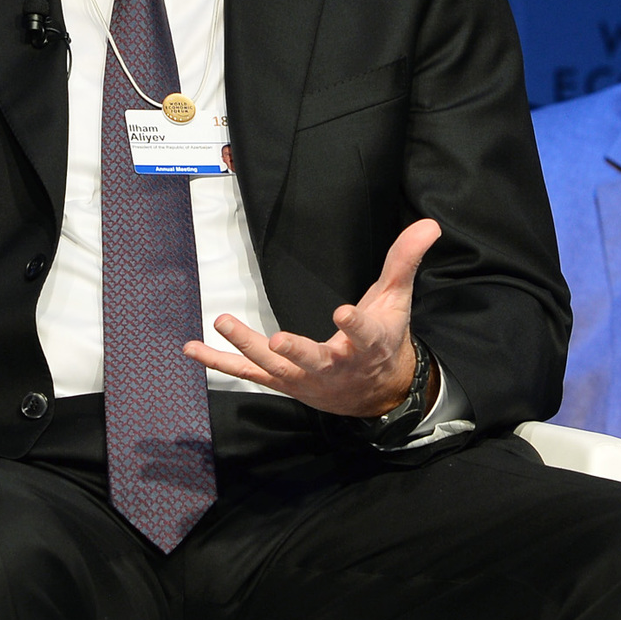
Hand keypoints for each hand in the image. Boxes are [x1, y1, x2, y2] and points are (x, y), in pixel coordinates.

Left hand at [184, 218, 441, 417]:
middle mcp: (335, 366)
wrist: (377, 394)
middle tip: (276, 341)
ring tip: (224, 322)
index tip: (343, 312)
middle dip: (296, 352)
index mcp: (368, 344)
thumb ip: (405, 262)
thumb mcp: (397, 300)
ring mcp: (305, 378)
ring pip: (275, 368)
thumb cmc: (384, 341)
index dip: (355, 324)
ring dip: (247, 347)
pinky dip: (219, 362)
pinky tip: (191, 349)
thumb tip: (429, 225)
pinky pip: (247, 374)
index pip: (364, 332)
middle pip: (313, 359)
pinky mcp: (282, 382)